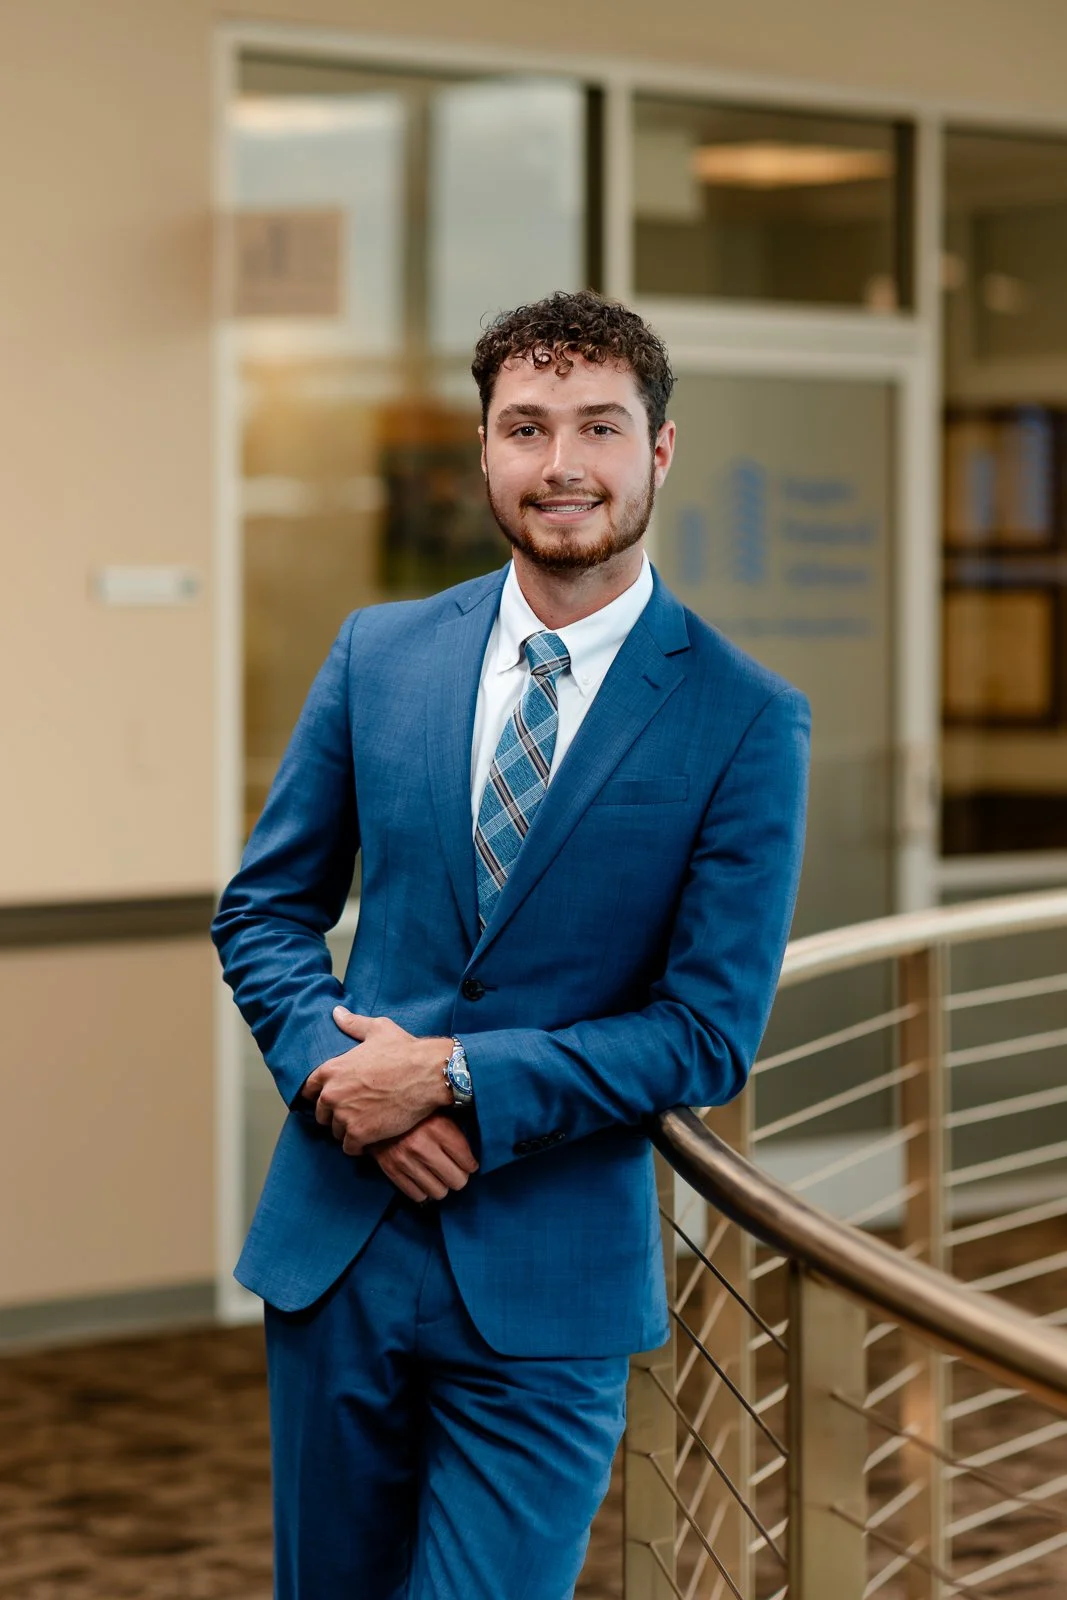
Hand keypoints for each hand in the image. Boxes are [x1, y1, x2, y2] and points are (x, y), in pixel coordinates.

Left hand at [301, 1009, 452, 1154]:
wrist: (428, 1074)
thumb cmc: (404, 1050)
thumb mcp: (378, 1030)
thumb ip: (353, 1024)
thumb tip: (337, 1012)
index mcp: (331, 1070)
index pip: (308, 1090)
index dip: (320, 1095)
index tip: (334, 1098)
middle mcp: (332, 1094)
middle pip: (321, 1115)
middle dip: (335, 1114)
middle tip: (355, 1111)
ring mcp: (344, 1116)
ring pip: (335, 1132)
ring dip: (348, 1130)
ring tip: (365, 1124)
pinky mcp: (360, 1134)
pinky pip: (349, 1148)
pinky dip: (359, 1145)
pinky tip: (372, 1137)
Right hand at [369, 1113, 477, 1202]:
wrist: (375, 1112)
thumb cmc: (415, 1115)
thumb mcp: (438, 1113)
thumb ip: (455, 1132)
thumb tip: (472, 1158)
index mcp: (438, 1127)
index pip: (467, 1161)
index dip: (471, 1165)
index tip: (468, 1164)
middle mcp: (422, 1146)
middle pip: (457, 1181)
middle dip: (459, 1177)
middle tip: (454, 1171)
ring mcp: (405, 1160)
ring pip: (439, 1192)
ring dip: (441, 1186)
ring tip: (437, 1175)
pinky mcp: (392, 1171)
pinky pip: (418, 1196)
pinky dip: (423, 1190)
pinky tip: (423, 1178)